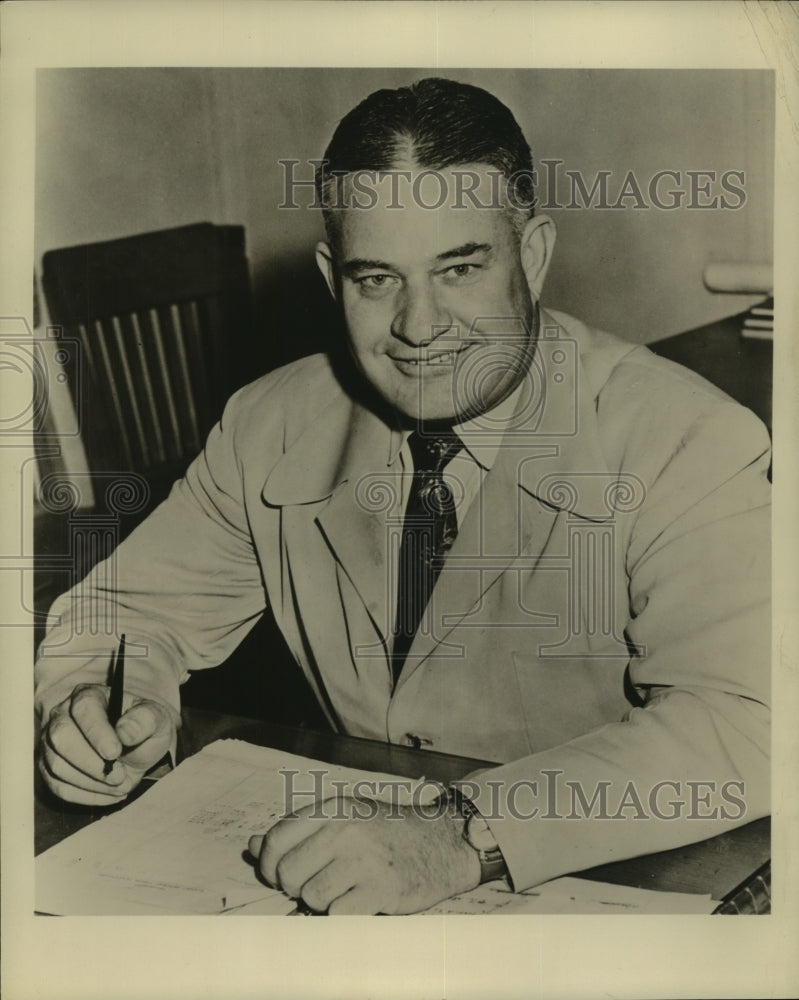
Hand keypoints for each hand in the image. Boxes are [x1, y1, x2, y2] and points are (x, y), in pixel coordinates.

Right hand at [38, 683, 176, 805]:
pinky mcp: (50, 769)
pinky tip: (110, 792)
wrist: (138, 750)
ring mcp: (52, 744)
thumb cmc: (144, 730)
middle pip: (61, 737)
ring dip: (92, 782)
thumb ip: (146, 720)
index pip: (83, 708)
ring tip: (120, 783)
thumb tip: (124, 732)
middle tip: (119, 775)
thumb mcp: (156, 719)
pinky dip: (87, 795)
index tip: (115, 752)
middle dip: (90, 762)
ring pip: (57, 766)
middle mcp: (63, 715)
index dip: (97, 731)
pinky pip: (59, 787)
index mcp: (89, 696)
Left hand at [248, 796, 481, 913]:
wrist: (442, 842)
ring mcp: (364, 860)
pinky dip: (343, 914)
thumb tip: (252, 845)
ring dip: (322, 902)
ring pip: (311, 897)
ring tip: (343, 890)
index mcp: (333, 808)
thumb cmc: (386, 832)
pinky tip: (359, 900)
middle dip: (297, 886)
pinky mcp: (381, 890)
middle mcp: (346, 830)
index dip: (268, 865)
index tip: (278, 875)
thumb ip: (297, 832)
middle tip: (319, 883)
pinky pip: (336, 914)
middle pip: (288, 874)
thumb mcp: (343, 818)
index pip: (275, 839)